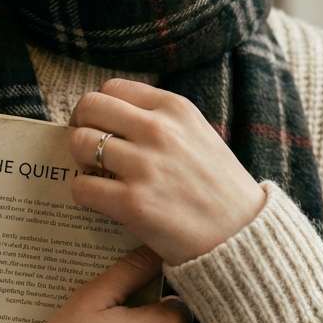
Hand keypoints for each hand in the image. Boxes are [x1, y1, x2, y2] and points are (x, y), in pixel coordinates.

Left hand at [68, 79, 265, 265]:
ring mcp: (144, 165)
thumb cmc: (219, 186)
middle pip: (90, 106)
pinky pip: (82, 187)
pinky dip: (83, 192)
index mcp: (175, 108)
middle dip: (80, 124)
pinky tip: (100, 199)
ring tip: (96, 173)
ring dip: (80, 160)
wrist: (242, 234)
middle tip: (86, 146)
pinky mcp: (132, 203)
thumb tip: (114, 117)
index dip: (98, 107)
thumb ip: (161, 119)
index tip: (98, 124)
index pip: (113, 88)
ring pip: (80, 143)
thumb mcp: (198, 133)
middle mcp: (158, 129)